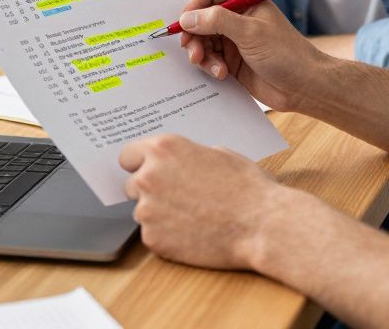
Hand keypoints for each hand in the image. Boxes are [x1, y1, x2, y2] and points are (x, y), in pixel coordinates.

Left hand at [120, 134, 285, 268]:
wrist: (261, 224)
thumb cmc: (247, 187)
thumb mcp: (220, 154)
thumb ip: (189, 156)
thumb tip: (180, 163)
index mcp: (163, 149)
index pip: (128, 155)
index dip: (140, 164)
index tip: (146, 171)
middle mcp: (147, 177)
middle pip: (131, 185)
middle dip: (150, 191)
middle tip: (178, 198)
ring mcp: (147, 210)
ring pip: (143, 212)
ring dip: (160, 215)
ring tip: (192, 218)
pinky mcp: (153, 239)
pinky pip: (153, 235)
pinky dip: (168, 237)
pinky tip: (193, 234)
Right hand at [178, 0, 330, 111]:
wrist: (305, 87)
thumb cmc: (286, 54)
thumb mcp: (250, 32)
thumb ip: (217, 21)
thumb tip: (187, 18)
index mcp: (244, 0)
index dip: (193, 7)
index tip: (183, 25)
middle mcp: (237, 17)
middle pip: (200, 19)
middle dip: (194, 35)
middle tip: (193, 51)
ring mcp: (233, 40)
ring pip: (202, 41)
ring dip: (202, 54)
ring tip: (213, 67)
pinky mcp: (232, 61)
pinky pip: (209, 59)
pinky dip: (210, 66)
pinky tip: (222, 74)